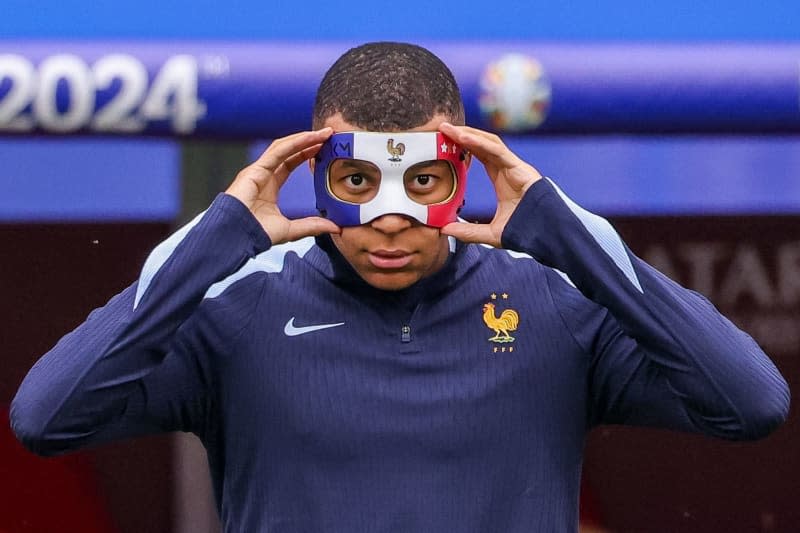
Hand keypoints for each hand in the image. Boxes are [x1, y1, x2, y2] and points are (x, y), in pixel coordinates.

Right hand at [225, 128, 340, 244]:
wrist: (237, 237)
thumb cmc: (256, 234)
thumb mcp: (292, 230)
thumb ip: (313, 225)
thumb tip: (336, 227)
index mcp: (270, 185)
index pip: (291, 162)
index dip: (307, 153)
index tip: (325, 147)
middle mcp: (264, 174)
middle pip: (289, 150)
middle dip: (308, 141)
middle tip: (328, 134)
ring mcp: (258, 170)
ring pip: (284, 146)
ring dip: (304, 138)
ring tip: (323, 133)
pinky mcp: (255, 169)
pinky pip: (278, 151)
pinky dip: (295, 143)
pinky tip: (310, 138)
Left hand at [438, 123, 541, 247]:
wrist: (547, 233)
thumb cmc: (524, 230)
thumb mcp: (490, 233)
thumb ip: (468, 232)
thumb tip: (445, 230)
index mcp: (501, 177)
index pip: (479, 155)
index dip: (463, 146)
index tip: (445, 141)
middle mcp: (507, 168)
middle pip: (482, 143)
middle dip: (462, 134)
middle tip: (442, 128)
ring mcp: (514, 166)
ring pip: (489, 142)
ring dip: (469, 133)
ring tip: (449, 129)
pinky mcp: (520, 167)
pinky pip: (497, 150)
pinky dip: (480, 142)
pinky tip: (464, 138)